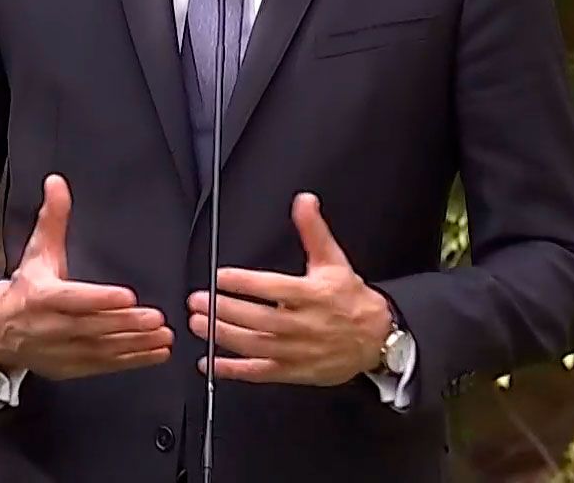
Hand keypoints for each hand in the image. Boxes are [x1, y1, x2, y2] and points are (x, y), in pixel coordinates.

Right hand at [0, 174, 172, 379]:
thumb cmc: (26, 288)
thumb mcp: (38, 251)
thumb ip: (53, 218)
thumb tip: (57, 184)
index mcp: (42, 297)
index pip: (74, 299)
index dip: (100, 299)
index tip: (127, 296)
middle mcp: (52, 327)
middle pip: (94, 327)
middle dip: (127, 324)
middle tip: (157, 319)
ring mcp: (62, 351)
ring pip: (103, 350)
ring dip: (136, 345)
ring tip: (164, 336)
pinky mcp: (72, 367)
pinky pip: (105, 366)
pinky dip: (132, 361)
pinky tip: (155, 354)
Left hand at [189, 193, 392, 385]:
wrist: (376, 339)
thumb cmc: (351, 300)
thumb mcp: (334, 261)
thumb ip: (313, 231)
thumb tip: (304, 202)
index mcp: (312, 295)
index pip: (273, 288)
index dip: (244, 283)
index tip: (219, 277)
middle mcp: (304, 324)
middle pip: (258, 318)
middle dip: (224, 309)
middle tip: (197, 301)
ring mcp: (297, 350)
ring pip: (255, 345)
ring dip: (222, 335)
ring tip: (199, 324)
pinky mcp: (294, 371)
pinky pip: (260, 372)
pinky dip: (233, 370)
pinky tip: (211, 362)